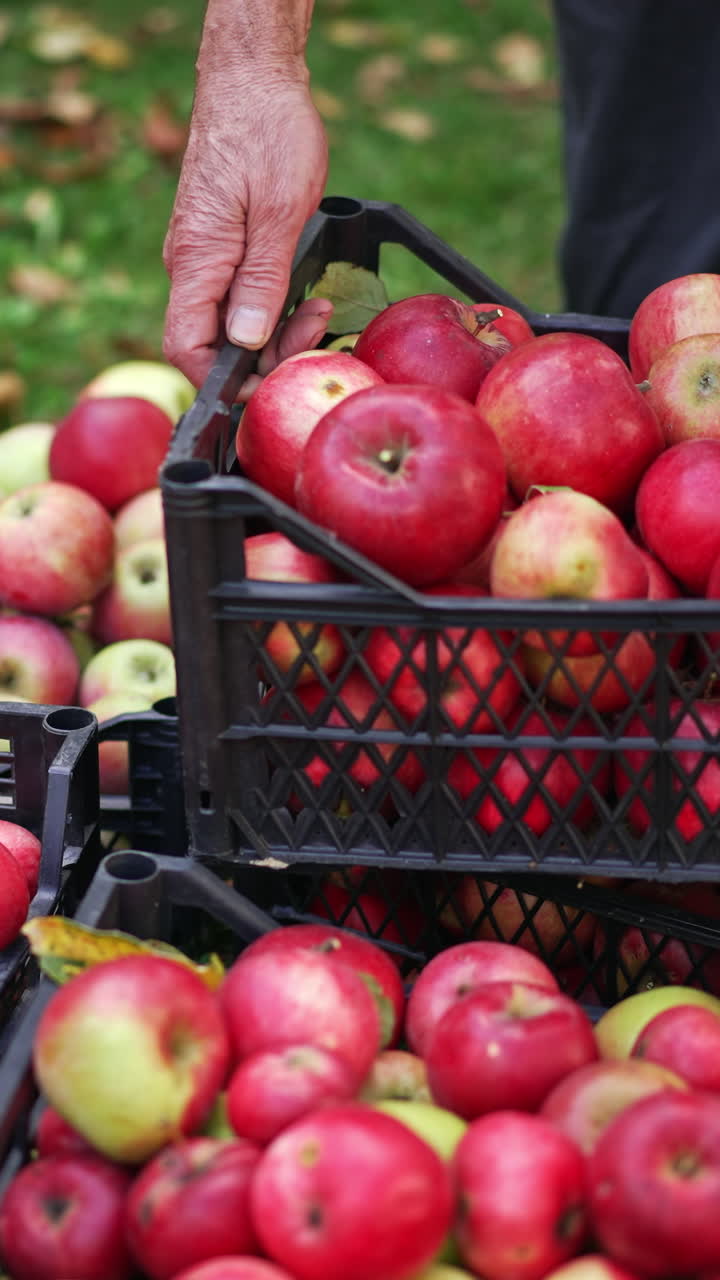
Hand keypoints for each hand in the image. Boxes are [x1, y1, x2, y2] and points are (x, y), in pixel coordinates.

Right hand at [163, 74, 328, 387]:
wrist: (253, 79)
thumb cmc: (268, 131)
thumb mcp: (281, 211)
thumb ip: (262, 281)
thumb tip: (246, 341)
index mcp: (196, 260)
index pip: (187, 349)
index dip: (223, 381)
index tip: (270, 381)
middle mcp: (190, 264)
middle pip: (215, 344)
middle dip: (268, 354)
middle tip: (317, 329)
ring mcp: (203, 256)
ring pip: (231, 323)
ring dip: (276, 330)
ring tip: (319, 309)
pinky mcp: (219, 247)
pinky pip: (238, 296)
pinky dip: (272, 305)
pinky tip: (303, 293)